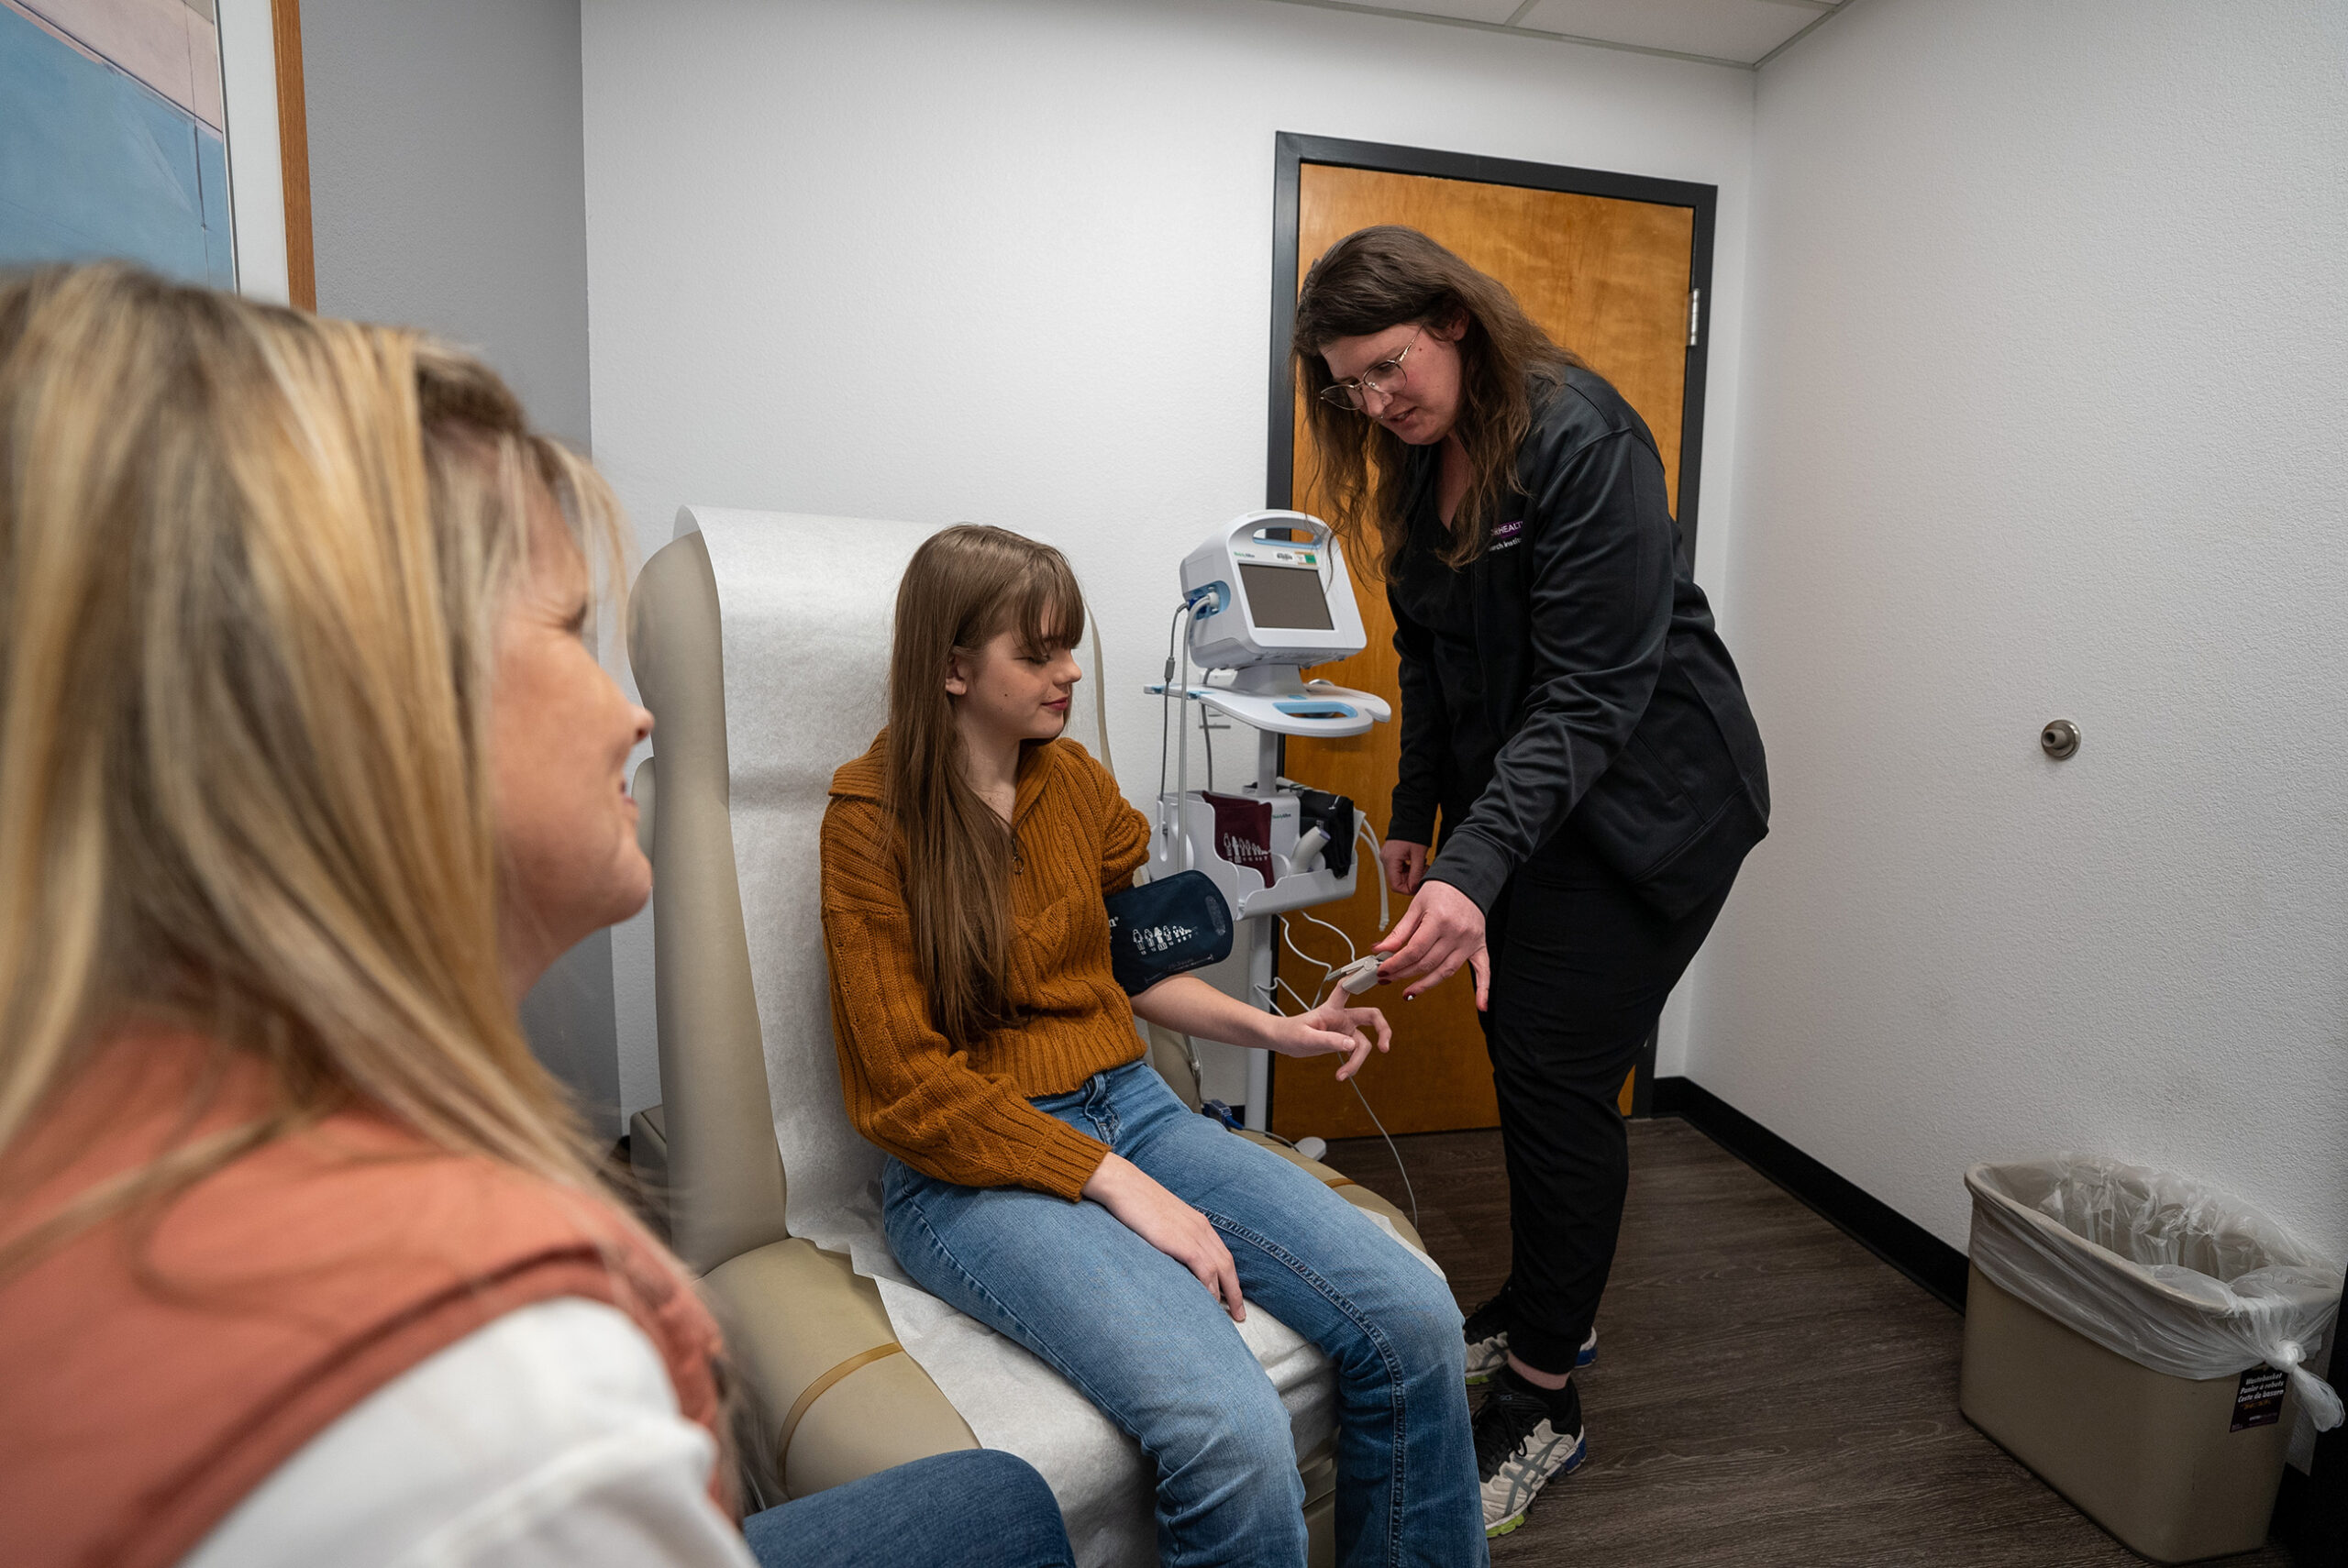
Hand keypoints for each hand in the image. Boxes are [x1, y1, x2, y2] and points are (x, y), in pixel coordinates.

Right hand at [1081, 1153, 1243, 1321]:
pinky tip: (1209, 1303)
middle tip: (1240, 1315)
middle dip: (1236, 1291)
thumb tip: (1170, 1255)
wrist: (1124, 1185)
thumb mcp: (1161, 1219)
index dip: (1230, 1276)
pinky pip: (1205, 1270)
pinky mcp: (1183, 1242)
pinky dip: (1210, 1289)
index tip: (1232, 1295)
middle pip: (1228, 1264)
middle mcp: (1201, 1228)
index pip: (1222, 1254)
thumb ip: (1171, 1235)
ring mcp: (1194, 1234)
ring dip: (1226, 1295)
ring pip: (1220, 1270)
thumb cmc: (1135, 1201)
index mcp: (1198, 1222)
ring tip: (1228, 1316)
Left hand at [1260, 983, 1390, 1081]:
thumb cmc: (1290, 1032)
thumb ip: (1329, 1040)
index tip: (1372, 976)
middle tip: (1384, 1047)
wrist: (1283, 1041)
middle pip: (1371, 1016)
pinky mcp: (1343, 1041)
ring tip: (1343, 1075)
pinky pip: (1355, 1053)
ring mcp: (1344, 1029)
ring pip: (1363, 1043)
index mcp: (1331, 1009)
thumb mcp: (1306, 1038)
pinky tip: (1342, 1074)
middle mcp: (1342, 1017)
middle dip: (1383, 1030)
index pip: (1346, 990)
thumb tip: (1351, 1044)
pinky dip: (1352, 1065)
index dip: (1359, 980)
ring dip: (1357, 1061)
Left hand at [1373, 879, 1489, 1008]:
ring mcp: (1470, 942)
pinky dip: (1483, 989)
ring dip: (1426, 985)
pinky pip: (1484, 971)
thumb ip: (1399, 932)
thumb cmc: (1441, 890)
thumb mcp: (1415, 907)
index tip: (1382, 970)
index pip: (1414, 951)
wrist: (1466, 880)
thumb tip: (1379, 950)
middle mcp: (1456, 933)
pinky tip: (1481, 1005)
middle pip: (1427, 963)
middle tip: (1387, 978)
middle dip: (1404, 974)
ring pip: (1446, 972)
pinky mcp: (1479, 946)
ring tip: (1408, 992)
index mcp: (1439, 920)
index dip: (1395, 963)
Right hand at [1381, 838, 1428, 896]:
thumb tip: (1415, 887)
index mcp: (1390, 860)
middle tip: (1423, 873)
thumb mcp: (1418, 855)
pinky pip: (1398, 868)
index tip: (1418, 886)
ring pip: (1398, 875)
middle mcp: (1385, 859)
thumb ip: (1416, 873)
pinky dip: (1408, 869)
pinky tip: (1416, 863)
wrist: (1410, 818)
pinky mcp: (1390, 855)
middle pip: (1397, 880)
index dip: (1408, 889)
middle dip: (1411, 880)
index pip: (1395, 885)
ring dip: (1411, 874)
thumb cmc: (1414, 833)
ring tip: (1421, 866)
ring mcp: (1387, 857)